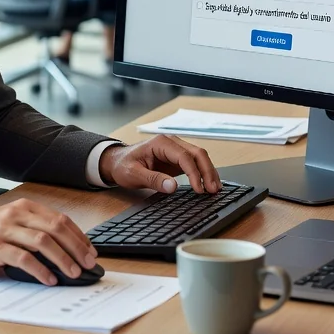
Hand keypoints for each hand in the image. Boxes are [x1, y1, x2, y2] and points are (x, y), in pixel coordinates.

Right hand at [0, 197, 96, 285]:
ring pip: (43, 242)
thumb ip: (32, 230)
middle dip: (76, 247)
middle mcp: (16, 214)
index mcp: (24, 207)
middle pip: (55, 228)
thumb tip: (65, 250)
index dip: (78, 236)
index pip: (60, 219)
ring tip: (74, 273)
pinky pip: (23, 258)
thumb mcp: (11, 223)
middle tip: (89, 263)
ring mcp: (4, 230)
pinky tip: (49, 279)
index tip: (90, 251)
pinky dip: (40, 270)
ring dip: (62, 259)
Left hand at [98, 136, 219, 193]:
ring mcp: (176, 149)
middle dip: (207, 171)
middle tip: (213, 190)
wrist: (118, 161)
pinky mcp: (178, 158)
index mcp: (161, 143)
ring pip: (199, 157)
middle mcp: (172, 143)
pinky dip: (204, 173)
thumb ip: (153, 179)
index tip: (199, 189)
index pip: (184, 156)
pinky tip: (209, 184)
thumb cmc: (123, 165)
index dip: (194, 173)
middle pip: (197, 153)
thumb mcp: (134, 174)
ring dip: (209, 172)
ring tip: (215, 189)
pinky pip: (195, 163)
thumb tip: (172, 187)